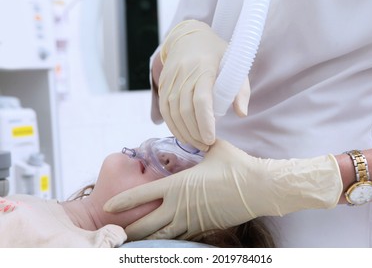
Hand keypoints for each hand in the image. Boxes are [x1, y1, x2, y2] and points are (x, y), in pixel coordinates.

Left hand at [104, 139, 341, 240]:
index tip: (107, 206)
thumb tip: (196, 133)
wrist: (258, 187)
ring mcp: (191, 220)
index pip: (142, 194)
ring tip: (133, 242)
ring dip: (146, 239)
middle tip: (116, 233)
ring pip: (161, 236)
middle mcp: (180, 205)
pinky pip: (180, 237)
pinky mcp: (203, 228)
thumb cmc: (236, 166)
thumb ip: (200, 143)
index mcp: (178, 185)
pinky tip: (162, 242)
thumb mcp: (214, 149)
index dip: (122, 201)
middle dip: (129, 229)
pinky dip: (168, 240)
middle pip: (147, 223)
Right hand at [158, 20, 249, 150]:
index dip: (205, 123)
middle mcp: (184, 74)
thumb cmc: (216, 53)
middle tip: (206, 146)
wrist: (188, 37)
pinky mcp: (163, 84)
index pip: (201, 101)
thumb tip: (242, 113)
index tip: (211, 139)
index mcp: (204, 68)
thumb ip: (241, 89)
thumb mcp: (234, 64)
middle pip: (185, 111)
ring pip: (173, 113)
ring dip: (184, 133)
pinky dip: (172, 125)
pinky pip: (164, 109)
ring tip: (196, 143)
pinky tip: (183, 134)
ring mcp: (171, 79)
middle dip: (195, 133)